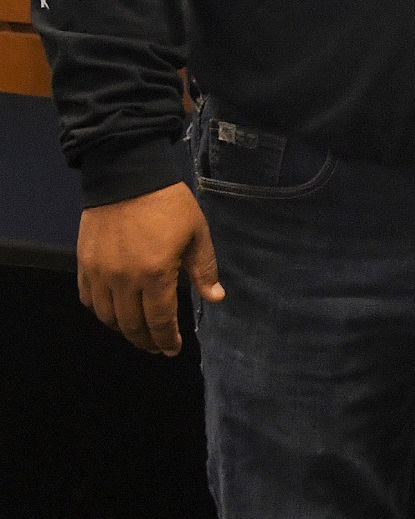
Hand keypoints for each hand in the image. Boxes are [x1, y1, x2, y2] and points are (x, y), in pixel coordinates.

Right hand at [76, 182, 223, 355]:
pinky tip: (114, 313)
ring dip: (124, 330)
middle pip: (132, 325)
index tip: (173, 349)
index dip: (167, 340)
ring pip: (108, 318)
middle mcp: (125, 281)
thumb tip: (216, 299)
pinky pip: (89, 300)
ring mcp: (100, 274)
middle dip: (147, 341)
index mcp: (156, 274)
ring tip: (138, 333)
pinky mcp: (84, 265)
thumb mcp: (197, 233)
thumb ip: (204, 269)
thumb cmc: (169, 204)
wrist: (127, 178)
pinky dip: (101, 313)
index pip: (160, 320)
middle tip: (158, 347)